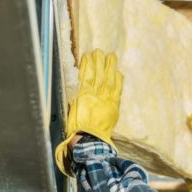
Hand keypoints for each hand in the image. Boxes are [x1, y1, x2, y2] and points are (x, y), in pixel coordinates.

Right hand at [54, 49, 123, 176]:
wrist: (88, 140)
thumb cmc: (76, 127)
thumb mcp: (72, 109)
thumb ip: (77, 97)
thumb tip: (79, 87)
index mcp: (82, 95)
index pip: (85, 75)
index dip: (87, 64)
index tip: (88, 55)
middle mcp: (94, 94)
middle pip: (98, 74)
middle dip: (99, 62)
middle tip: (100, 52)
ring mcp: (105, 100)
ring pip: (108, 79)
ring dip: (110, 67)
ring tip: (111, 56)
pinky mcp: (114, 106)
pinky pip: (117, 90)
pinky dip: (118, 81)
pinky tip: (118, 73)